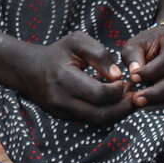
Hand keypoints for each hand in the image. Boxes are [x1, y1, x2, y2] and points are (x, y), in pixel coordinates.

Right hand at [14, 32, 133, 125]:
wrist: (28, 69)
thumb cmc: (57, 52)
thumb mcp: (76, 42)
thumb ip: (99, 54)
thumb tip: (117, 76)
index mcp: (63, 77)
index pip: (99, 93)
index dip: (118, 90)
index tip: (126, 80)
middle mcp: (61, 99)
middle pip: (101, 113)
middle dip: (123, 106)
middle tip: (135, 95)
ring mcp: (62, 111)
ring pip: (97, 121)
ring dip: (117, 113)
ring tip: (128, 101)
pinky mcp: (64, 117)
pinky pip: (90, 120)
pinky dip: (106, 113)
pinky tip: (113, 103)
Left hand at [120, 24, 163, 107]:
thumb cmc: (151, 43)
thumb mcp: (138, 43)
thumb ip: (134, 56)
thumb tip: (133, 73)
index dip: (151, 71)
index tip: (133, 78)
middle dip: (157, 91)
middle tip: (137, 98)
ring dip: (162, 100)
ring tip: (142, 104)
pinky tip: (152, 106)